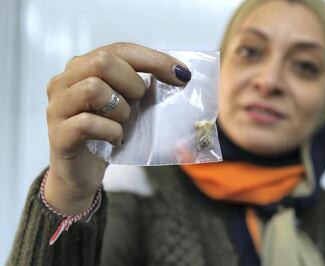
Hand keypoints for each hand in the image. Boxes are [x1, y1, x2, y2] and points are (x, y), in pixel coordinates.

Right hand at [45, 42, 190, 213]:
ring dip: (120, 109)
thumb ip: (138, 85)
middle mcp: (64, 82)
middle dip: (132, 83)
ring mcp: (57, 108)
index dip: (153, 59)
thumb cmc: (105, 133)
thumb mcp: (125, 103)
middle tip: (138, 104)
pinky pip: (87, 123)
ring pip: (93, 89)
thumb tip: (179, 75)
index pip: (120, 50)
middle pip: (102, 62)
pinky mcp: (58, 135)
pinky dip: (111, 131)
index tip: (182, 75)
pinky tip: (117, 140)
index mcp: (82, 67)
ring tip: (123, 123)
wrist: (80, 173)